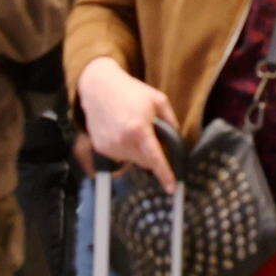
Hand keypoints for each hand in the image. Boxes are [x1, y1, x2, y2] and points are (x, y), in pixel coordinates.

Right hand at [79, 58, 179, 188]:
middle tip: (150, 134)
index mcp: (139, 129)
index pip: (155, 159)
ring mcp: (110, 146)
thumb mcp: (158, 100)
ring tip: (133, 128)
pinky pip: (120, 156)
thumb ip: (170, 121)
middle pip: (145, 161)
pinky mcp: (101, 148)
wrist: (99, 87)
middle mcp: (123, 141)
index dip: (165, 175)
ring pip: (132, 160)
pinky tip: (122, 131)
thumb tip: (176, 140)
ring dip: (138, 151)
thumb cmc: (131, 91)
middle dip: (152, 153)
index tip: (172, 188)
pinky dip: (125, 149)